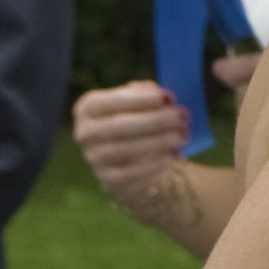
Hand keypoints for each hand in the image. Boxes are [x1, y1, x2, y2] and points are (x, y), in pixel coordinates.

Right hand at [72, 82, 206, 231]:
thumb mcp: (139, 105)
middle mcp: (85, 133)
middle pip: (119, 126)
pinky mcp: (107, 178)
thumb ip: (145, 95)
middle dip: (155, 120)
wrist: (132, 161)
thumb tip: (153, 90)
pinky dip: (155, 164)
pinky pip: (131, 173)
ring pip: (125, 149)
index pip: (110, 101)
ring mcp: (93, 157)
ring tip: (183, 135)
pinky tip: (174, 155)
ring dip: (159, 141)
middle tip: (183, 116)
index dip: (140, 99)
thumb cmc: (137, 124)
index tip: (169, 97)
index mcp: (88, 108)